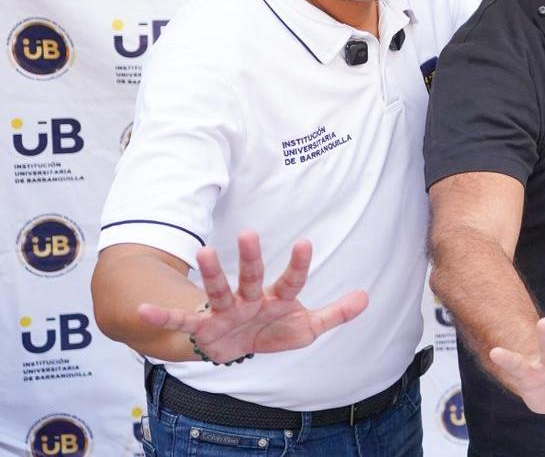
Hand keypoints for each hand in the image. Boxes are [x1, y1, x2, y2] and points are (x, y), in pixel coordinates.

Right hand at [136, 231, 367, 363]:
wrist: (235, 347)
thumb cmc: (271, 330)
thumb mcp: (306, 328)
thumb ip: (335, 314)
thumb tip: (366, 298)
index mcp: (277, 299)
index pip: (291, 281)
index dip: (299, 264)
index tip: (305, 243)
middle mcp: (250, 299)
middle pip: (252, 276)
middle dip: (251, 258)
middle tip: (249, 232)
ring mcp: (225, 310)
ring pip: (219, 288)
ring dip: (212, 272)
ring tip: (203, 250)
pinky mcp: (203, 326)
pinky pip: (182, 321)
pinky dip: (162, 317)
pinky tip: (142, 311)